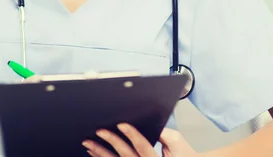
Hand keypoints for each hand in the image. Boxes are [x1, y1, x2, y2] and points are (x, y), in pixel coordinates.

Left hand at [82, 124, 197, 156]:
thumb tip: (143, 119)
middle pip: (126, 156)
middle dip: (111, 142)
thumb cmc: (184, 154)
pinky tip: (94, 153)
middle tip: (99, 130)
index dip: (132, 135)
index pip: (144, 148)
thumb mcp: (176, 141)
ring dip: (101, 153)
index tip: (121, 124)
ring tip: (88, 143)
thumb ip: (162, 132)